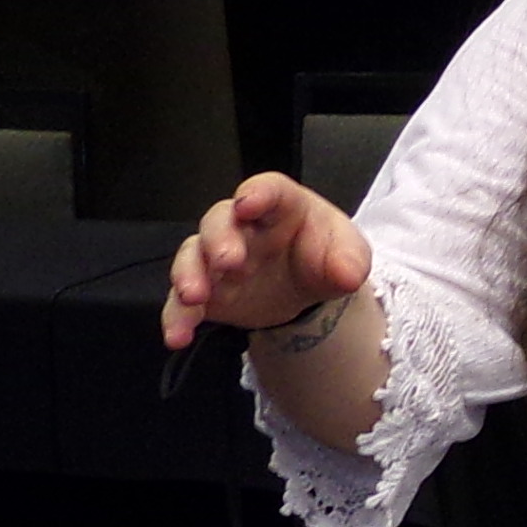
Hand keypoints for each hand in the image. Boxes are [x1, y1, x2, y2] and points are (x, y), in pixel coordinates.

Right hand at [161, 171, 370, 351]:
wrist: (307, 286)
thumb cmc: (322, 253)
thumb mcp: (348, 254)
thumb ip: (350, 260)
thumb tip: (347, 275)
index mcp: (280, 207)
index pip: (269, 190)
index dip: (258, 193)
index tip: (249, 202)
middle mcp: (241, 227)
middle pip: (219, 220)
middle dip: (219, 238)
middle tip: (228, 261)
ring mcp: (217, 259)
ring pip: (192, 256)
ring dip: (188, 274)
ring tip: (193, 296)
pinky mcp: (206, 293)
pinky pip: (181, 302)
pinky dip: (176, 317)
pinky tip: (177, 336)